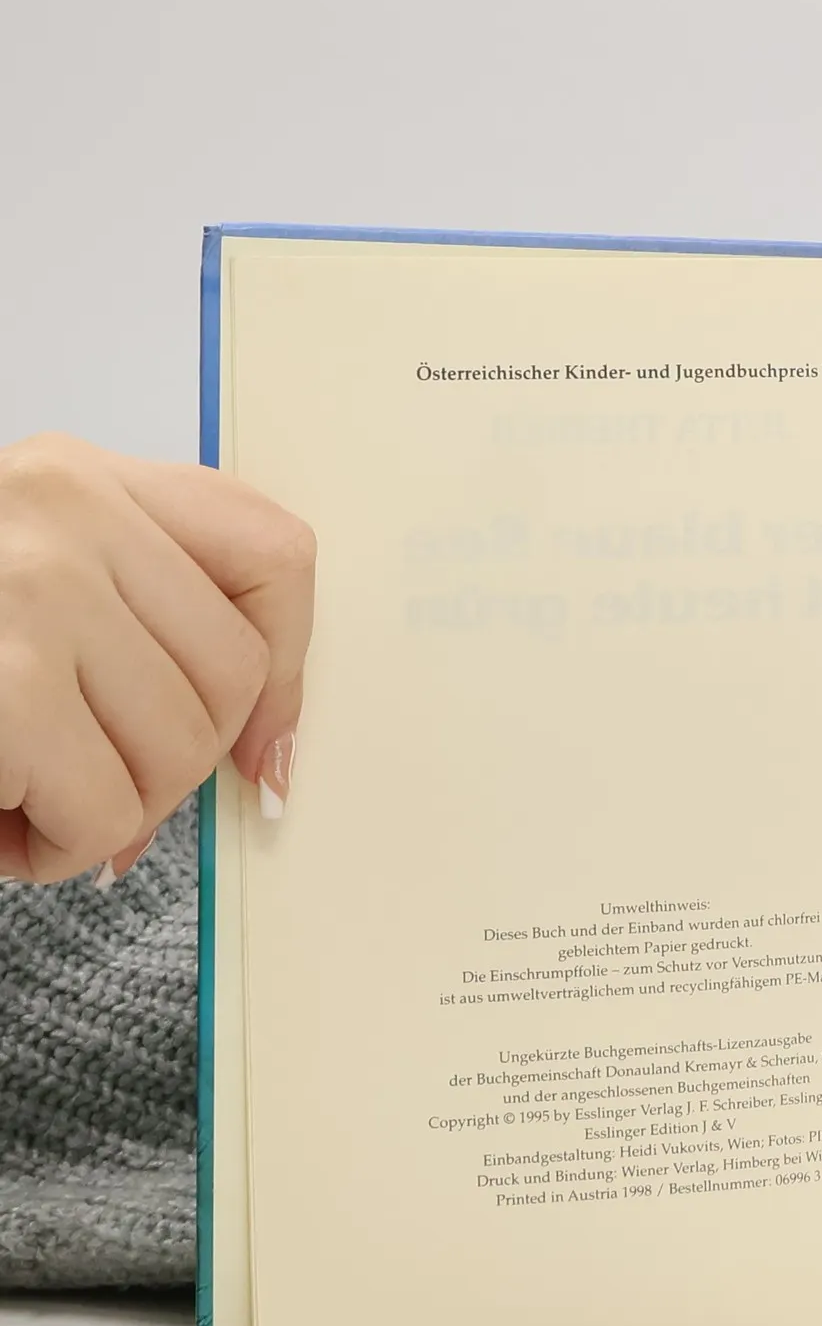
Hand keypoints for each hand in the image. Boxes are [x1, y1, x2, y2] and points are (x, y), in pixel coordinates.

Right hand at [0, 432, 314, 884]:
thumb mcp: (25, 594)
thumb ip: (136, 627)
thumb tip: (267, 752)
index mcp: (74, 475)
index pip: (274, 553)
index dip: (289, 672)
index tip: (261, 750)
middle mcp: (59, 505)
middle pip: (235, 678)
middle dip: (170, 766)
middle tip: (77, 780)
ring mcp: (28, 587)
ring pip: (181, 754)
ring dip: (104, 814)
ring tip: (14, 792)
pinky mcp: (2, 684)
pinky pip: (107, 813)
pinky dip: (50, 850)